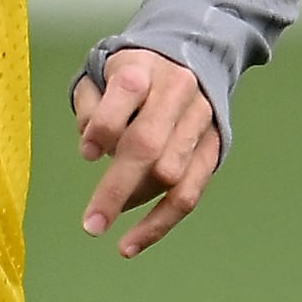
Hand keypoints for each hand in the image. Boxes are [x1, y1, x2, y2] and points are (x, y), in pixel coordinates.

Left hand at [72, 48, 225, 258]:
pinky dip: (159, 224)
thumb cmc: (132, 74)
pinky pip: (189, 193)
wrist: (190, 56)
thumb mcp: (100, 73)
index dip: (103, 126)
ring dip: (135, 203)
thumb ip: (90, 105)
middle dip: (117, 188)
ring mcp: (200, 120)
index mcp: (144, 66)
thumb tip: (94, 150)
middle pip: (149, 143)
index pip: (126, 92)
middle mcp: (177, 91)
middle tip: (91, 224)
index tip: (87, 153)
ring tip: (102, 220)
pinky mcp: (214, 147)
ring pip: (171, 174)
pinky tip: (130, 244)